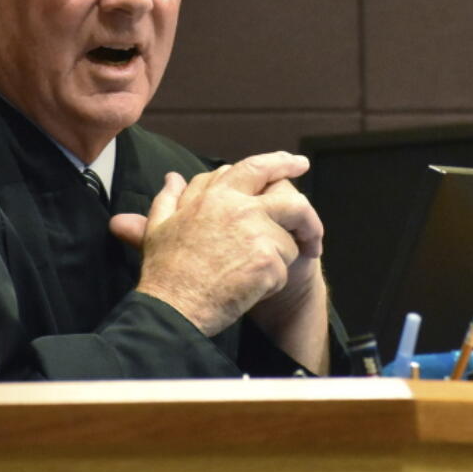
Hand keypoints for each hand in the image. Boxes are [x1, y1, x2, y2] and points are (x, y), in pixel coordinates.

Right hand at [110, 152, 323, 338]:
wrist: (173, 308)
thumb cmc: (165, 270)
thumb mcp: (159, 225)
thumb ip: (170, 196)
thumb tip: (173, 177)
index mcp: (217, 195)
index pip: (257, 167)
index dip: (281, 163)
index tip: (297, 163)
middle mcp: (241, 208)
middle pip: (293, 201)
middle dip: (309, 217)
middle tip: (313, 232)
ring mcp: (256, 234)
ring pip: (289, 240)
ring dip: (279, 259)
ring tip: (257, 274)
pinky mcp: (267, 262)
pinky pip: (284, 270)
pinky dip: (271, 283)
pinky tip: (249, 290)